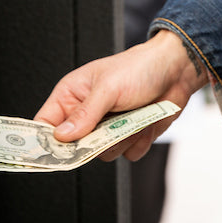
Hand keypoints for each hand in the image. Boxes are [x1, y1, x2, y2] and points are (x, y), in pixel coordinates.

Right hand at [35, 30, 207, 161]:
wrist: (176, 70)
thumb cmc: (139, 68)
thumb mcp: (108, 88)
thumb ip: (84, 114)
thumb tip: (61, 136)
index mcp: (72, 95)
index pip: (46, 123)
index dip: (45, 140)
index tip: (51, 154)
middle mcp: (87, 114)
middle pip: (76, 147)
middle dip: (95, 140)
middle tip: (107, 127)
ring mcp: (108, 127)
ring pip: (103, 154)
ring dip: (122, 139)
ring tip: (134, 116)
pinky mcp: (130, 136)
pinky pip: (128, 154)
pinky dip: (139, 141)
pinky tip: (146, 122)